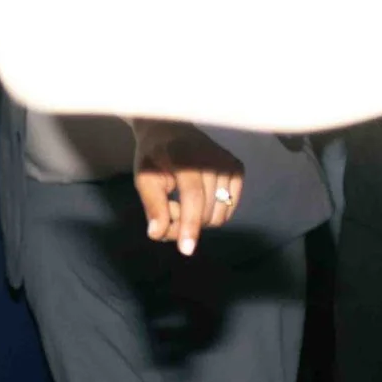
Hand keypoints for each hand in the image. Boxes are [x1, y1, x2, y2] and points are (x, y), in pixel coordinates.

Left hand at [131, 119, 243, 255]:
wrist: (171, 131)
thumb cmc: (154, 158)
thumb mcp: (143, 178)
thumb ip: (152, 205)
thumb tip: (158, 234)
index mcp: (184, 156)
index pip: (193, 196)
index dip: (189, 224)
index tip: (186, 249)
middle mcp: (212, 158)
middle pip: (205, 212)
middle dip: (183, 223)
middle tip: (167, 208)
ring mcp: (228, 163)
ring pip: (219, 216)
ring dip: (197, 220)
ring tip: (180, 201)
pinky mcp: (237, 170)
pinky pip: (228, 210)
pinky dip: (211, 213)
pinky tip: (197, 199)